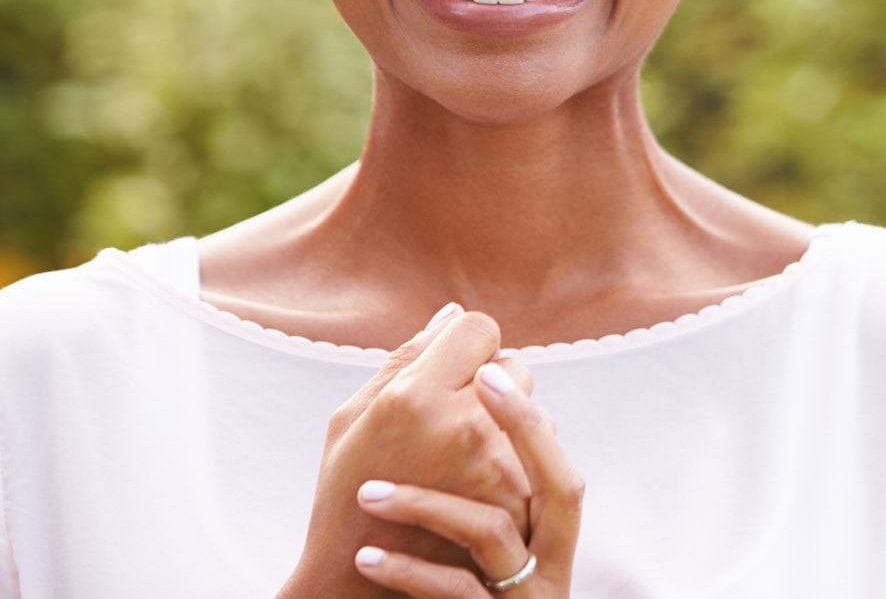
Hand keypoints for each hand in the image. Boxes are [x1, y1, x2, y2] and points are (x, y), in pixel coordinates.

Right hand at [281, 305, 538, 596]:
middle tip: (453, 417)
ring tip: (464, 458)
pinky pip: (540, 458)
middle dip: (490, 384)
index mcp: (416, 397)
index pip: (479, 327)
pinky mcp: (519, 502)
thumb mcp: (352, 419)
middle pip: (512, 367)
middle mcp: (463, 425)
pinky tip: (483, 486)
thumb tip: (453, 313)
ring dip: (509, 425)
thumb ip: (407, 358)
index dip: (466, 345)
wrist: (359, 588)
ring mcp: (496, 467)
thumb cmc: (345, 496)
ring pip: (533, 412)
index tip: (450, 370)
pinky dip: (519, 465)